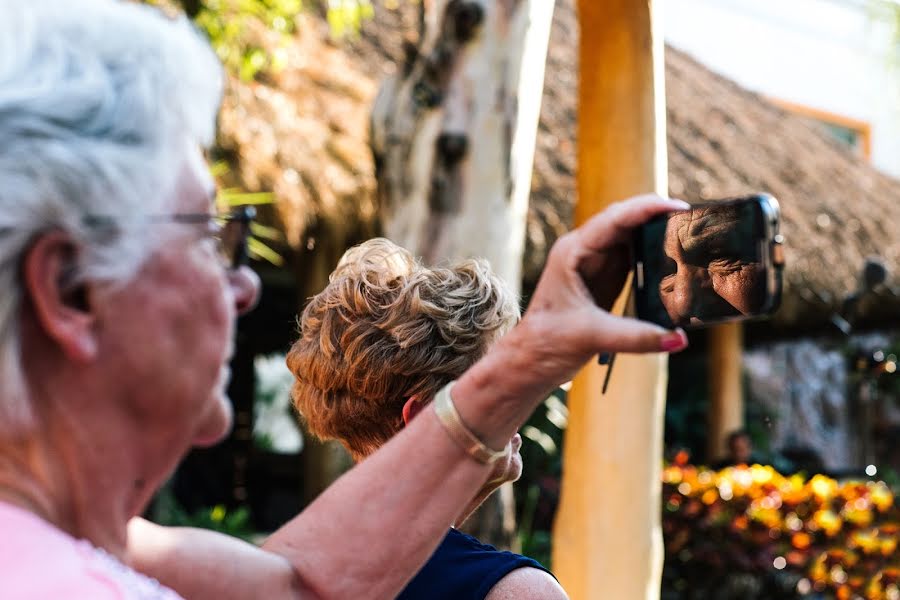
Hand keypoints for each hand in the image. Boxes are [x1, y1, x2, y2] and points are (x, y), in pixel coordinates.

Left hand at [515, 194, 689, 384]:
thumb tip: (679, 339)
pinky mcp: (603, 279)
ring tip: (689, 232)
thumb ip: (637, 337)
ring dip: (656, 233)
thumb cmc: (546, 343)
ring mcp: (593, 264)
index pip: (614, 219)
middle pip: (625, 221)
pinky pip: (632, 257)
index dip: (647, 208)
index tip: (678, 206)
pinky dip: (652, 254)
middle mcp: (582, 251)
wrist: (529, 361)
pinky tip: (673, 255)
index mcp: (572, 252)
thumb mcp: (592, 337)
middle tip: (692, 219)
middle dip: (656, 215)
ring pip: (630, 237)